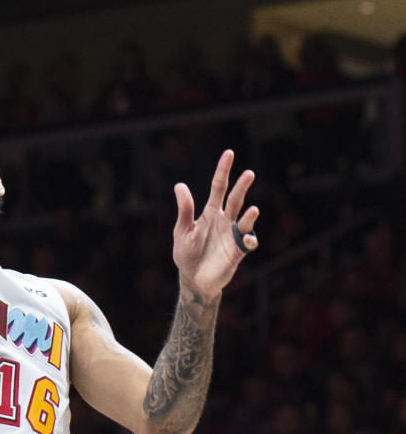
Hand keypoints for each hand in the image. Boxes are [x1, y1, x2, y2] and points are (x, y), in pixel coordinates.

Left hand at [172, 150, 258, 302]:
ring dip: (249, 215)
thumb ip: (185, 210)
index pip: (218, 187)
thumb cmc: (186, 254)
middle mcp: (225, 221)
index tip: (229, 154)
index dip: (223, 171)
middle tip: (249, 173)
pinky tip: (247, 239)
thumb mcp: (182, 231)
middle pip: (235, 199)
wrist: (193, 279)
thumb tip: (180, 185)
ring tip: (253, 210)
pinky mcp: (238, 252)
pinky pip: (247, 243)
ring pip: (244, 220)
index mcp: (210, 213)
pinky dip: (249, 240)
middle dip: (242, 187)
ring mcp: (233, 235)